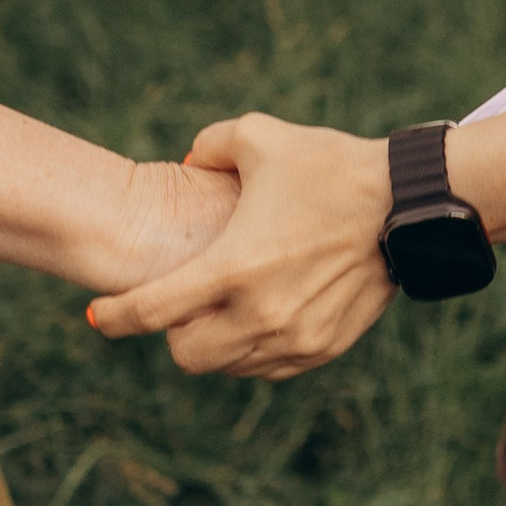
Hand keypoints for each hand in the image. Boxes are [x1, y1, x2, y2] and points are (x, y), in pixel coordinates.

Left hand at [87, 113, 392, 375]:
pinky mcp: (324, 348)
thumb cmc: (332, 167)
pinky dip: (253, 351)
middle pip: (186, 356)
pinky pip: (268, 368)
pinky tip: (258, 318)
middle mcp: (261, 314)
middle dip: (173, 333)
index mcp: (234, 267)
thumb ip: (208, 146)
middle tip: (184, 302)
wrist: (409, 205)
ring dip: (214, 343)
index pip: (153, 310)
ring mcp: (296, 338)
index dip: (114, 317)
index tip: (97, 317)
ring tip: (224, 306)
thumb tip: (186, 161)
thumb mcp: (260, 137)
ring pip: (228, 367)